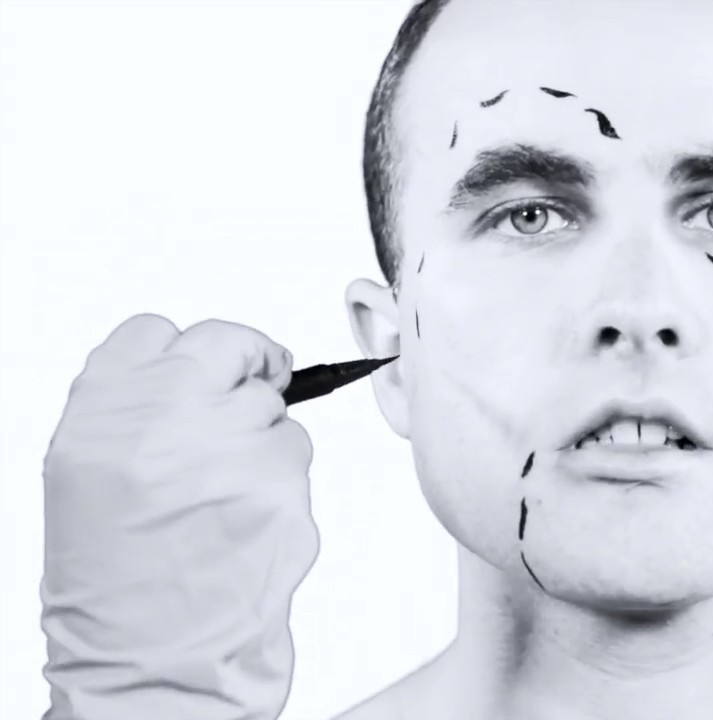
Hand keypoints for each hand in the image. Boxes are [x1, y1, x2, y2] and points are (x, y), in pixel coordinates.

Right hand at [40, 314, 319, 719]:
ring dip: (261, 436)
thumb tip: (194, 370)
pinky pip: (295, 451)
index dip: (183, 351)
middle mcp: (161, 416)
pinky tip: (245, 519)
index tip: (199, 370)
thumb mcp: (87, 475)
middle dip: (247, 362)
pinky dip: (281, 479)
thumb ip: (134, 407)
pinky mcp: (278, 480)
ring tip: (222, 496)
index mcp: (100, 411)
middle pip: (227, 343)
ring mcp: (224, 444)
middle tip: (255, 385)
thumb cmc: (119, 573)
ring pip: (270, 404)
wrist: (151, 654)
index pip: (153, 331)